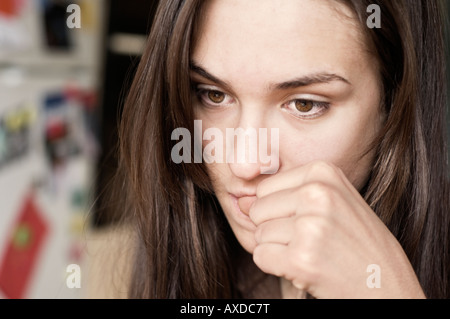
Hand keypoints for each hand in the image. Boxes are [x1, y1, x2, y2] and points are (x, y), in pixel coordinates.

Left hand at [249, 161, 425, 297]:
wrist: (386, 285)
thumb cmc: (356, 243)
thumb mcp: (331, 202)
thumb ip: (286, 196)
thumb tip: (240, 203)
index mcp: (323, 172)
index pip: (265, 188)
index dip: (278, 211)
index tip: (307, 221)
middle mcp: (317, 193)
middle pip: (258, 210)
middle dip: (274, 230)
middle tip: (308, 241)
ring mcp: (309, 225)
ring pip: (258, 234)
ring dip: (278, 249)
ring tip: (312, 253)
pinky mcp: (301, 258)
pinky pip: (261, 256)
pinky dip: (277, 266)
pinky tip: (306, 267)